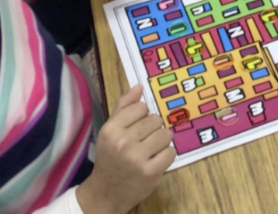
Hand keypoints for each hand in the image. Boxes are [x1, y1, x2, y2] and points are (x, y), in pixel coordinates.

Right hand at [76, 86, 174, 213]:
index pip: (141, 107)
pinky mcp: (150, 172)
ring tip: (151, 150)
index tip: (136, 128)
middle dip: (153, 129)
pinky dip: (166, 155)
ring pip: (165, 134)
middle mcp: (122, 142)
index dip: (142, 116)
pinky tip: (155, 160)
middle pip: (156, 120)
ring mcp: (136, 158)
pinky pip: (171, 151)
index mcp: (111, 129)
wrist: (106, 192)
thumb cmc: (110, 157)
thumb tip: (139, 86)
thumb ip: (124, 107)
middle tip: (144, 141)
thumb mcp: (110, 131)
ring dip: (162, 141)